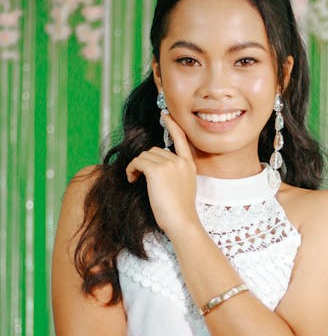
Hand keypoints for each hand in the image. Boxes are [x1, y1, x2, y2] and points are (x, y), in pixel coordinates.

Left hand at [125, 113, 198, 237]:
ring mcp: (169, 164)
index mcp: (188, 164)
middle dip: (144, 162)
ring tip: (135, 181)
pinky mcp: (157, 170)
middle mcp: (180, 161)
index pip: (181, 138)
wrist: (181, 221)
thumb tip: (154, 168)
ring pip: (144, 156)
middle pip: (154, 150)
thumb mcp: (183, 187)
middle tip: (138, 177)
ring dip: (136, 166)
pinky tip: (132, 180)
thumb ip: (174, 173)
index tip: (165, 114)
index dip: (172, 125)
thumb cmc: (179, 211)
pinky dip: (130, 169)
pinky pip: (137, 162)